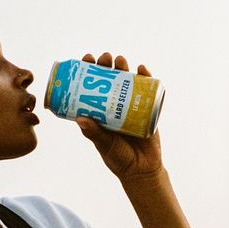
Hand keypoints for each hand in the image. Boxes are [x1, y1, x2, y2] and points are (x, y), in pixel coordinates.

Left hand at [76, 52, 162, 180]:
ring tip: (120, 60)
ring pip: (126, 81)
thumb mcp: (104, 145)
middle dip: (106, 65)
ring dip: (124, 67)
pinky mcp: (147, 109)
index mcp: (98, 111)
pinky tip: (142, 69)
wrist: (142, 170)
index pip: (91, 87)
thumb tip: (81, 119)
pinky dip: (146, 78)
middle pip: (109, 79)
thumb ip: (95, 134)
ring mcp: (130, 105)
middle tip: (104, 57)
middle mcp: (112, 105)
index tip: (86, 59)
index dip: (88, 72)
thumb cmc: (118, 158)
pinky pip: (147, 90)